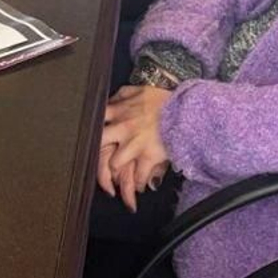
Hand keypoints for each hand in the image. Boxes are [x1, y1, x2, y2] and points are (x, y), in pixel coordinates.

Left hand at [99, 85, 172, 211]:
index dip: (90, 133)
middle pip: (98, 146)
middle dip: (97, 157)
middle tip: (100, 168)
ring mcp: (134, 144)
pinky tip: (141, 187)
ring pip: (114, 164)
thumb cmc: (165, 101)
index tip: (90, 142)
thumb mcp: (140, 91)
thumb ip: (123, 95)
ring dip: (116, 174)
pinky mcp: (149, 156)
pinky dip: (139, 184)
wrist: (186, 110)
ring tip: (117, 182)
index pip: (95, 122)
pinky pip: (138, 176)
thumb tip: (112, 99)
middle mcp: (122, 128)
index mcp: (118, 111)